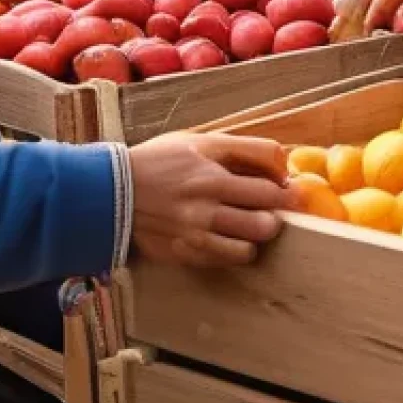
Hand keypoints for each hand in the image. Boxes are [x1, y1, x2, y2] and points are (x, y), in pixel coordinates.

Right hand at [127, 131, 300, 267]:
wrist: (112, 191)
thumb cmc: (161, 160)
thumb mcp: (200, 140)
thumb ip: (243, 149)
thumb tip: (282, 163)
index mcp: (212, 176)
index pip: (269, 188)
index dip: (287, 190)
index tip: (289, 190)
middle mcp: (205, 208)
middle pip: (266, 221)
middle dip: (276, 215)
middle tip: (272, 210)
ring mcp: (195, 235)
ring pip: (249, 248)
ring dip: (255, 238)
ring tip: (250, 226)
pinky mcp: (184, 254)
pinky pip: (225, 261)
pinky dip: (233, 251)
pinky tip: (227, 237)